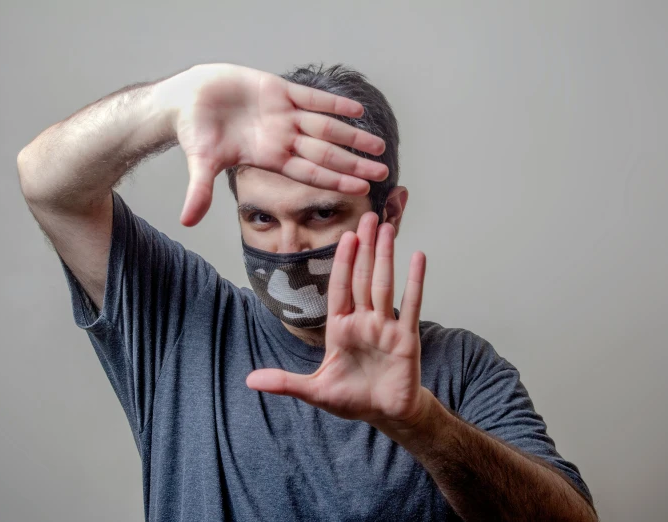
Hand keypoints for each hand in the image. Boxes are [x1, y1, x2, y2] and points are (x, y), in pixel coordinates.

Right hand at [153, 63, 389, 225]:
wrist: (188, 98)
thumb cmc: (193, 131)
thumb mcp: (200, 162)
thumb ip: (200, 191)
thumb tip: (187, 222)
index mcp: (269, 157)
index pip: (310, 172)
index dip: (336, 181)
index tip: (361, 191)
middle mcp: (282, 138)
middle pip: (327, 152)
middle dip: (354, 163)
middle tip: (383, 171)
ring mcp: (283, 114)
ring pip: (327, 126)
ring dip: (354, 135)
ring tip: (379, 145)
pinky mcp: (279, 89)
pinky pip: (313, 98)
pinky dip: (334, 103)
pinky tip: (358, 110)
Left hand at [245, 212, 427, 426]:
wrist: (386, 414)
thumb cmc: (351, 399)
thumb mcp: (315, 391)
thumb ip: (285, 382)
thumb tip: (249, 380)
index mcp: (340, 328)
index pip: (340, 288)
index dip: (343, 262)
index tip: (346, 236)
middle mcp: (363, 321)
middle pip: (363, 278)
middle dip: (365, 248)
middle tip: (369, 217)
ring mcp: (385, 327)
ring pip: (384, 284)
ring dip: (386, 256)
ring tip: (388, 228)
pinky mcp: (406, 338)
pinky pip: (411, 305)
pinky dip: (415, 281)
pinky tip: (417, 257)